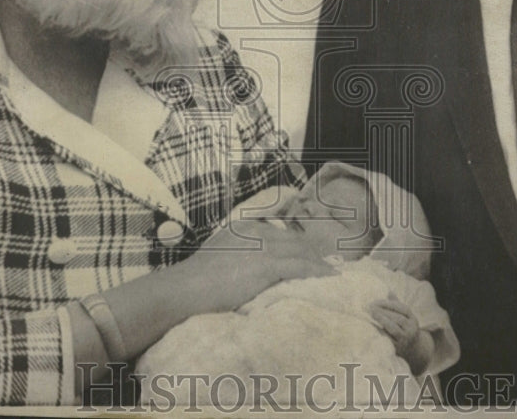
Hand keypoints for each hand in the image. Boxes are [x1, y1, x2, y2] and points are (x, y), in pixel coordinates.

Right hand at [177, 219, 335, 312]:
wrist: (186, 289)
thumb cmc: (196, 281)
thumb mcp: (220, 256)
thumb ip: (239, 255)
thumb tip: (251, 268)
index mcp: (245, 228)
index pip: (280, 234)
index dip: (297, 245)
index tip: (309, 254)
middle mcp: (257, 232)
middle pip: (294, 241)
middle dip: (311, 252)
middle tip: (326, 264)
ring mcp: (263, 247)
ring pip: (301, 252)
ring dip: (318, 263)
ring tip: (330, 272)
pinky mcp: (268, 264)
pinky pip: (301, 266)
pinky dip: (316, 271)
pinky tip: (328, 277)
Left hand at [369, 293, 433, 374]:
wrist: (413, 349)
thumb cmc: (405, 328)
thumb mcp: (405, 317)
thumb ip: (396, 304)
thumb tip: (387, 290)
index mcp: (413, 319)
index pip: (403, 308)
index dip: (389, 303)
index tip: (376, 300)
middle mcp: (411, 329)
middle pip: (397, 318)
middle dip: (383, 311)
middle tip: (370, 306)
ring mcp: (405, 339)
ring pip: (393, 328)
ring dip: (381, 320)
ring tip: (370, 313)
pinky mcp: (398, 348)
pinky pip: (388, 338)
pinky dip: (380, 331)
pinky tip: (372, 326)